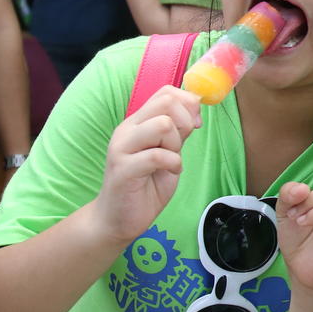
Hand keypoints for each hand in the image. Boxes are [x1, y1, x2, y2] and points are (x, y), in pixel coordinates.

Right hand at [96, 84, 200, 242]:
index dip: (188, 104)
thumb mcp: (168, 151)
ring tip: (171, 160)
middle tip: (180, 145)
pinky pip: (158, 155)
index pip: (166, 92)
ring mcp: (122, 148)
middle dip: (185, 122)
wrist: (117, 218)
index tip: (194, 126)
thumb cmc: (145, 185)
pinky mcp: (123, 169)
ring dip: (176, 144)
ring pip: (163, 124)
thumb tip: (195, 106)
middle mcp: (127, 129)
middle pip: (167, 102)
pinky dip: (173, 163)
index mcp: (137, 122)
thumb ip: (177, 131)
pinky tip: (169, 172)